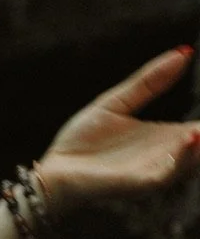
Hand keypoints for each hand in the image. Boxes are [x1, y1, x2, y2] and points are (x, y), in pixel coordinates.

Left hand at [37, 46, 199, 208]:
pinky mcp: (135, 185)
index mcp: (166, 140)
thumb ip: (150, 81)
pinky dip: (181, 159)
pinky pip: (165, 175)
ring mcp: (153, 173)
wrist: (52, 172)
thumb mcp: (118, 103)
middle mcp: (166, 158)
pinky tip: (191, 138)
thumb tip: (184, 53)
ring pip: (192, 162)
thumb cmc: (81, 142)